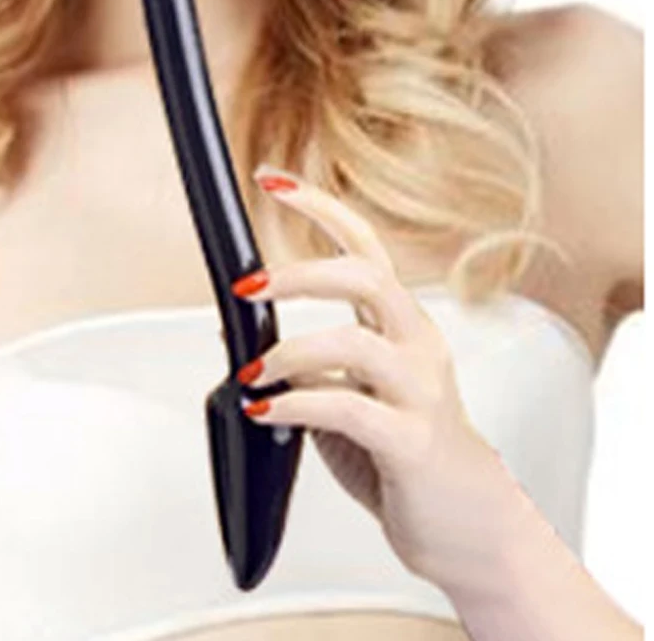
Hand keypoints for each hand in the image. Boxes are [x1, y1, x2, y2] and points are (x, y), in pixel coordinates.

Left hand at [232, 162, 528, 594]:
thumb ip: (303, 359)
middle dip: (298, 273)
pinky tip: (265, 410)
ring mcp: (419, 390)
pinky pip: (346, 407)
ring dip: (286, 352)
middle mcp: (416, 344)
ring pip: (353, 341)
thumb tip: (236, 332)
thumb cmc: (403, 450)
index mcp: (400, 323)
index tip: (271, 178)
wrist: (465, 523)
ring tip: (253, 375)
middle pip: (365, 275)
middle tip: (247, 287)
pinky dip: (294, 403)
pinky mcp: (411, 439)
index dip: (319, 205)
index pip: (364, 244)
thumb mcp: (347, 392)